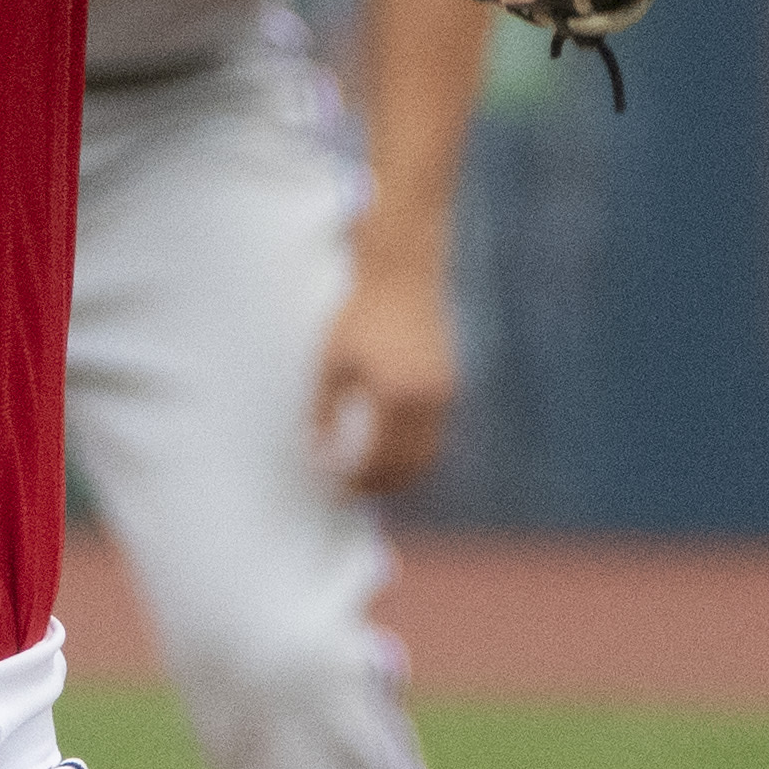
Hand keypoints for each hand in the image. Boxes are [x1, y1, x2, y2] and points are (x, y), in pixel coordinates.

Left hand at [315, 259, 461, 495]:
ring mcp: (444, 394)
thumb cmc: (362, 314)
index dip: (358, 481)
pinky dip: (416, 452)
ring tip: (372, 478)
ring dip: (402, 473)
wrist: (403, 276)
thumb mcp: (331, 363)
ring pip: (428, 455)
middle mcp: (428, 401)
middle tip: (353, 493)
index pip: (379, 460)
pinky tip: (392, 450)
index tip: (337, 489)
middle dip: (382, 486)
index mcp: (396, 397)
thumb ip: (324, 411)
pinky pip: (436, 435)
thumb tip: (318, 451)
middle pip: (409, 466)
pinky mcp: (450, 385)